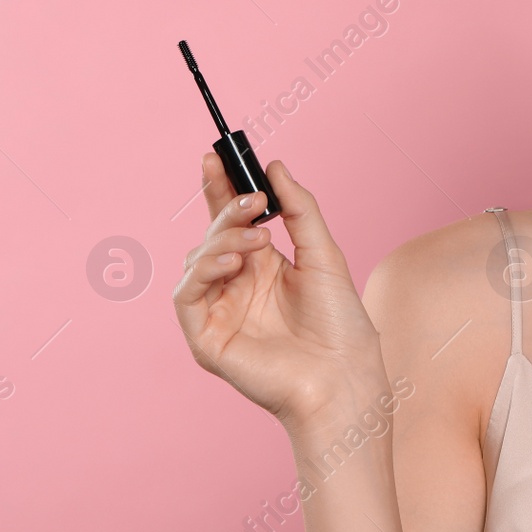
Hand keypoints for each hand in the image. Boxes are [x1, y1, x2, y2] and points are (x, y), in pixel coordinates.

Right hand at [173, 154, 388, 431]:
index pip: (231, 221)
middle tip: (253, 201)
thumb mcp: (323, 253)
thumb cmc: (340, 324)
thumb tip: (276, 167)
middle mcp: (236, 286)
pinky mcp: (206, 338)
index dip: (219, 189)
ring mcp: (219, 311)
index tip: (215, 156)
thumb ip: (299, 210)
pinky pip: (187, 295)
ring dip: (222, 241)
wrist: (344, 375)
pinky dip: (203, 272)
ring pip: (196, 261)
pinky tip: (233, 264)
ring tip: (257, 239)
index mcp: (262, 266)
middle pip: (212, 236)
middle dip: (226, 211)